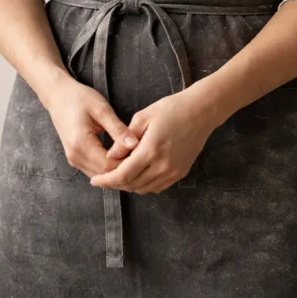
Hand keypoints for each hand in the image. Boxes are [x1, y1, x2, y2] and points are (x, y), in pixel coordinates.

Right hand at [46, 77, 139, 179]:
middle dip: (123, 169)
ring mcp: (73, 159)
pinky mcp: (74, 158)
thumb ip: (118, 129)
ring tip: (132, 157)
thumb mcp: (102, 109)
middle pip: (104, 174)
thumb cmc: (79, 98)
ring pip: (99, 174)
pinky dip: (107, 167)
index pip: (108, 166)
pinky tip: (120, 157)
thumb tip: (135, 144)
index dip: (126, 164)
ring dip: (115, 170)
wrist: (58, 95)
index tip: (142, 155)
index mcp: (81, 144)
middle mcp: (75, 156)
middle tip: (141, 158)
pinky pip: (93, 169)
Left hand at [89, 87, 216, 194]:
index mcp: (151, 150)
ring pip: (144, 189)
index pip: (123, 174)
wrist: (201, 111)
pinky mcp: (180, 173)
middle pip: (132, 185)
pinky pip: (157, 187)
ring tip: (119, 174)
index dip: (107, 180)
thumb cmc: (171, 108)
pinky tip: (138, 174)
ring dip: (129, 185)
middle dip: (115, 183)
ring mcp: (173, 171)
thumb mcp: (143, 117)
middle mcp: (163, 165)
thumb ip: (124, 139)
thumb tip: (110, 156)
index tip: (94, 180)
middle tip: (104, 177)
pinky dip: (144, 184)